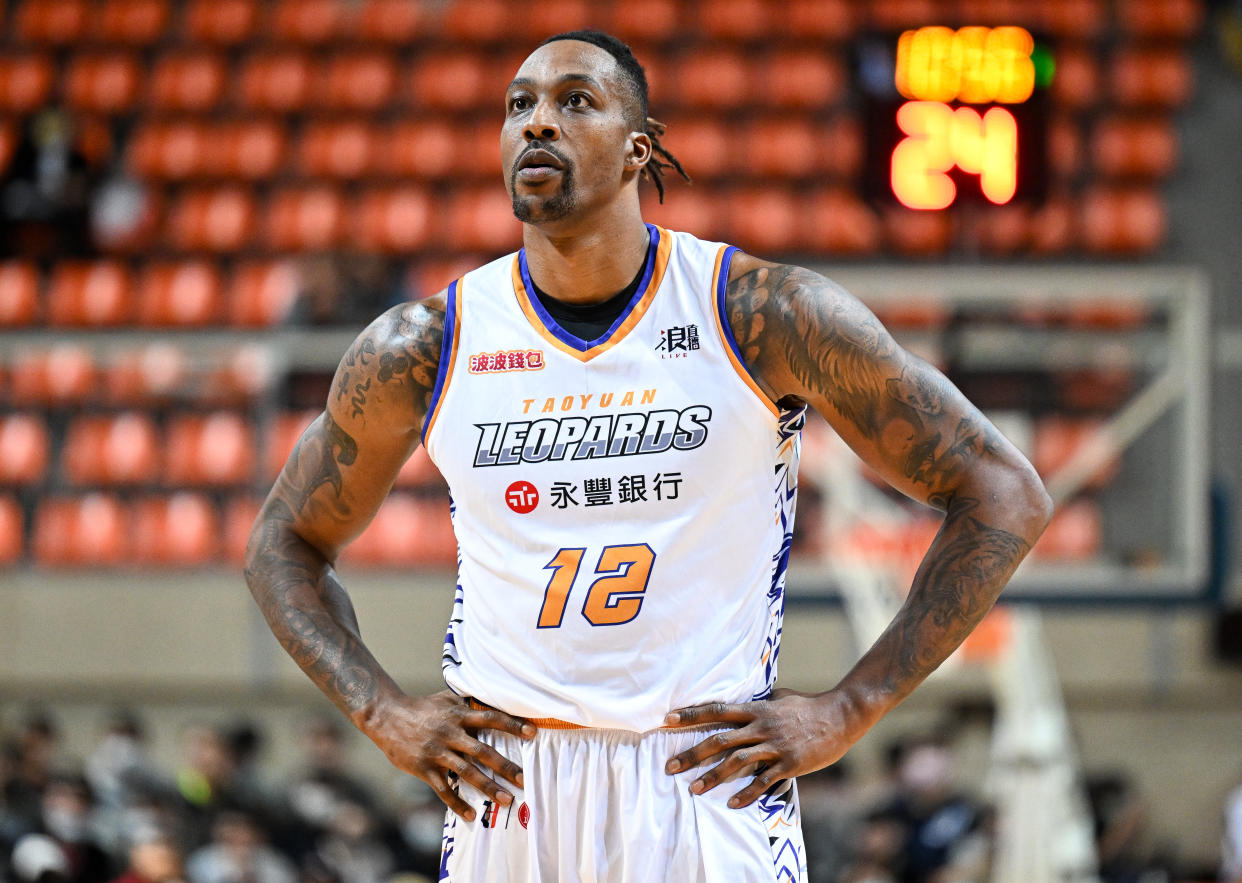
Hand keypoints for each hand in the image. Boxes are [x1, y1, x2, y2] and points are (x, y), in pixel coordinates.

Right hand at [364, 690, 534, 819]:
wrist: (387, 716)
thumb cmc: (422, 707)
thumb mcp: (447, 698)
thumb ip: (469, 702)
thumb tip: (494, 696)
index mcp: (459, 715)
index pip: (491, 718)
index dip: (512, 725)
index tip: (532, 733)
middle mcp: (450, 733)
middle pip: (483, 751)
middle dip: (505, 766)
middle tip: (524, 780)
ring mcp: (437, 752)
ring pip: (466, 772)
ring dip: (488, 787)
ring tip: (507, 800)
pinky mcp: (424, 768)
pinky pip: (443, 789)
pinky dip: (457, 804)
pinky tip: (470, 815)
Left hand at [663, 689, 854, 808]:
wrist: (840, 715)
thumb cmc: (807, 705)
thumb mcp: (779, 697)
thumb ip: (758, 703)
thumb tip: (741, 702)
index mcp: (756, 709)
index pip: (716, 710)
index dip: (691, 715)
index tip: (667, 720)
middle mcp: (761, 727)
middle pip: (719, 740)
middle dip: (692, 754)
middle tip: (670, 767)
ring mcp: (775, 746)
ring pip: (737, 762)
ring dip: (713, 777)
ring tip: (694, 789)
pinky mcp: (790, 763)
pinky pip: (764, 781)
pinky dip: (747, 793)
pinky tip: (732, 804)